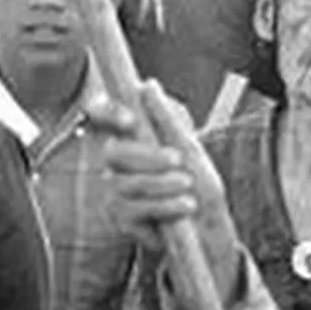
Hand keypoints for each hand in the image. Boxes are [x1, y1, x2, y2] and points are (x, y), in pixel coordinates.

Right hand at [89, 83, 231, 255]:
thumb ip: (168, 118)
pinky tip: (185, 207)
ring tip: (189, 186)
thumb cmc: (197, 181)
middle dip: (148, 156)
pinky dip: (165, 206)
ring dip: (162, 184)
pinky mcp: (122, 220)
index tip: (131, 121)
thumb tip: (148, 85)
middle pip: (114, 152)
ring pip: (126, 183)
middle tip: (178, 159)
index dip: (108, 113)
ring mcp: (116, 191)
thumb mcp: (190, 146)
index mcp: (130, 137)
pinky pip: (134, 210)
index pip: (101, 115)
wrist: (209, 224)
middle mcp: (116, 163)